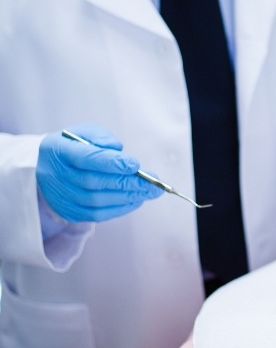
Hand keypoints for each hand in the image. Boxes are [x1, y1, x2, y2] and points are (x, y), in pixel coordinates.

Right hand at [37, 123, 163, 222]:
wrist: (49, 168)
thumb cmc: (74, 146)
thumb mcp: (84, 132)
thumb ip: (100, 137)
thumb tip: (118, 149)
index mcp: (58, 150)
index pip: (86, 158)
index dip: (111, 163)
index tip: (136, 165)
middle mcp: (56, 175)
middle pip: (94, 182)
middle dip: (127, 183)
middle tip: (153, 183)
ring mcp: (61, 196)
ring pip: (97, 201)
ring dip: (127, 197)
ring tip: (150, 192)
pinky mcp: (70, 211)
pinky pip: (97, 214)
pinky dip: (120, 208)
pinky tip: (136, 200)